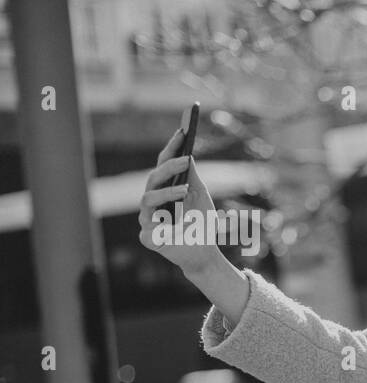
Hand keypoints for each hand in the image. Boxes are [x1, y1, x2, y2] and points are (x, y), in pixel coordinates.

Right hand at [137, 116, 220, 276]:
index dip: (171, 148)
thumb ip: (191, 176)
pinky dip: (166, 220)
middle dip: (169, 167)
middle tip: (185, 158)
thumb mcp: (199, 195)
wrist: (204, 251)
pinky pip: (151, 225)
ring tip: (184, 190)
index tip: (182, 131)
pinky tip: (178, 218)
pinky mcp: (148, 237)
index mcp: (163, 188)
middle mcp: (151, 201)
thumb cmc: (201, 222)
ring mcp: (146, 218)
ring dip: (166, 192)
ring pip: (147, 198)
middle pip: (153, 178)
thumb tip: (187, 153)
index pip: (163, 164)